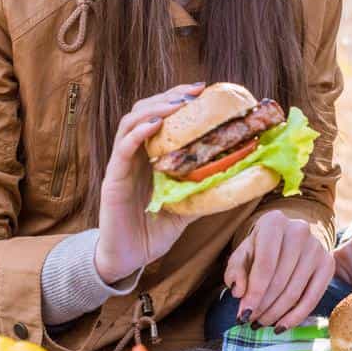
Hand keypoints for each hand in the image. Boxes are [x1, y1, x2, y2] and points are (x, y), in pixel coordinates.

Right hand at [94, 82, 205, 282]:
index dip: (178, 99)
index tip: (202, 90)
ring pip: (130, 123)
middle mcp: (134, 155)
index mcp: (149, 157)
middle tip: (194, 92)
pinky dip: (138, 133)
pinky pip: (122, 149)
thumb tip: (238, 181)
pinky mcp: (113, 180)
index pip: (160, 116)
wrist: (127, 260)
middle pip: (145, 111)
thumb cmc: (153, 232)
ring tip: (177, 105)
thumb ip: (203, 192)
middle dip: (169, 96)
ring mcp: (121, 165)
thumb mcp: (186, 208)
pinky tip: (155, 126)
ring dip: (154, 108)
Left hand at [224, 211, 334, 332]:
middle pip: (280, 280)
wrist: (288, 238)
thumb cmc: (260, 248)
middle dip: (263, 306)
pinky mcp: (328, 263)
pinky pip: (313, 298)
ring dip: (276, 314)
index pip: (265, 264)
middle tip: (251, 322)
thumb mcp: (243, 254)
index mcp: (274, 222)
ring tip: (262, 323)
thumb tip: (239, 292)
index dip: (254, 293)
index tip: (243, 315)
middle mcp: (299, 230)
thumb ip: (235, 271)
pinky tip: (281, 326)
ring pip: (295, 291)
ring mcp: (317, 247)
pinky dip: (296, 316)